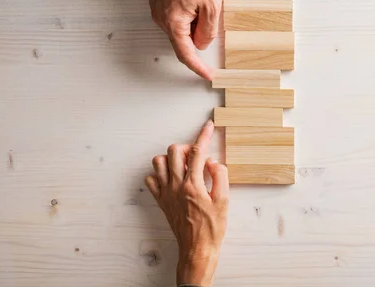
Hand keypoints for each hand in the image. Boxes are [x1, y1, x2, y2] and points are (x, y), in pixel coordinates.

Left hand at [145, 120, 228, 286]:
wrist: (197, 249)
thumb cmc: (212, 228)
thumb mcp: (224, 201)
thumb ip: (220, 176)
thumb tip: (212, 162)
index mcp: (193, 185)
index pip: (197, 152)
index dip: (204, 135)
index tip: (208, 126)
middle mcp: (176, 186)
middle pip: (174, 151)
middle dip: (187, 146)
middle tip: (197, 154)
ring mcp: (166, 193)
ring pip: (158, 162)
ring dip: (171, 158)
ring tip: (183, 164)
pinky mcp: (161, 201)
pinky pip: (151, 180)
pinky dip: (159, 174)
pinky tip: (171, 178)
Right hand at [149, 0, 222, 79]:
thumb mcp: (212, 7)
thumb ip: (207, 31)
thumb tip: (201, 44)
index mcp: (172, 22)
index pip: (185, 53)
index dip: (197, 67)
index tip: (207, 75)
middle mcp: (160, 17)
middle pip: (183, 39)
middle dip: (199, 33)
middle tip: (211, 13)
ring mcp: (158, 8)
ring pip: (179, 27)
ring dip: (194, 21)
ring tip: (204, 1)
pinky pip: (175, 15)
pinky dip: (188, 13)